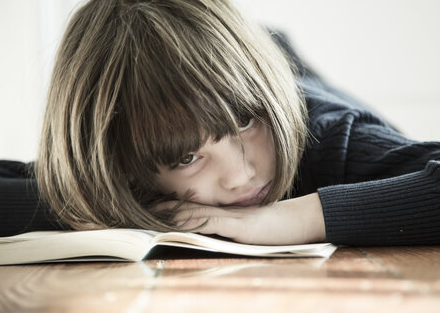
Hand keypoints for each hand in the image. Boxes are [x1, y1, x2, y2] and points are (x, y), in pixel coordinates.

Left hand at [154, 193, 325, 244]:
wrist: (299, 221)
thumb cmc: (275, 228)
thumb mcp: (248, 230)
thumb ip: (229, 229)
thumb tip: (209, 232)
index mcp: (223, 214)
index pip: (191, 208)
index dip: (170, 207)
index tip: (149, 206)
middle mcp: (223, 213)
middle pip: (187, 208)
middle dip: (163, 209)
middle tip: (140, 207)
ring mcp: (230, 218)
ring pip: (196, 214)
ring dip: (172, 215)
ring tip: (151, 214)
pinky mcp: (239, 227)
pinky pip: (213, 223)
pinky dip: (195, 223)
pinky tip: (181, 224)